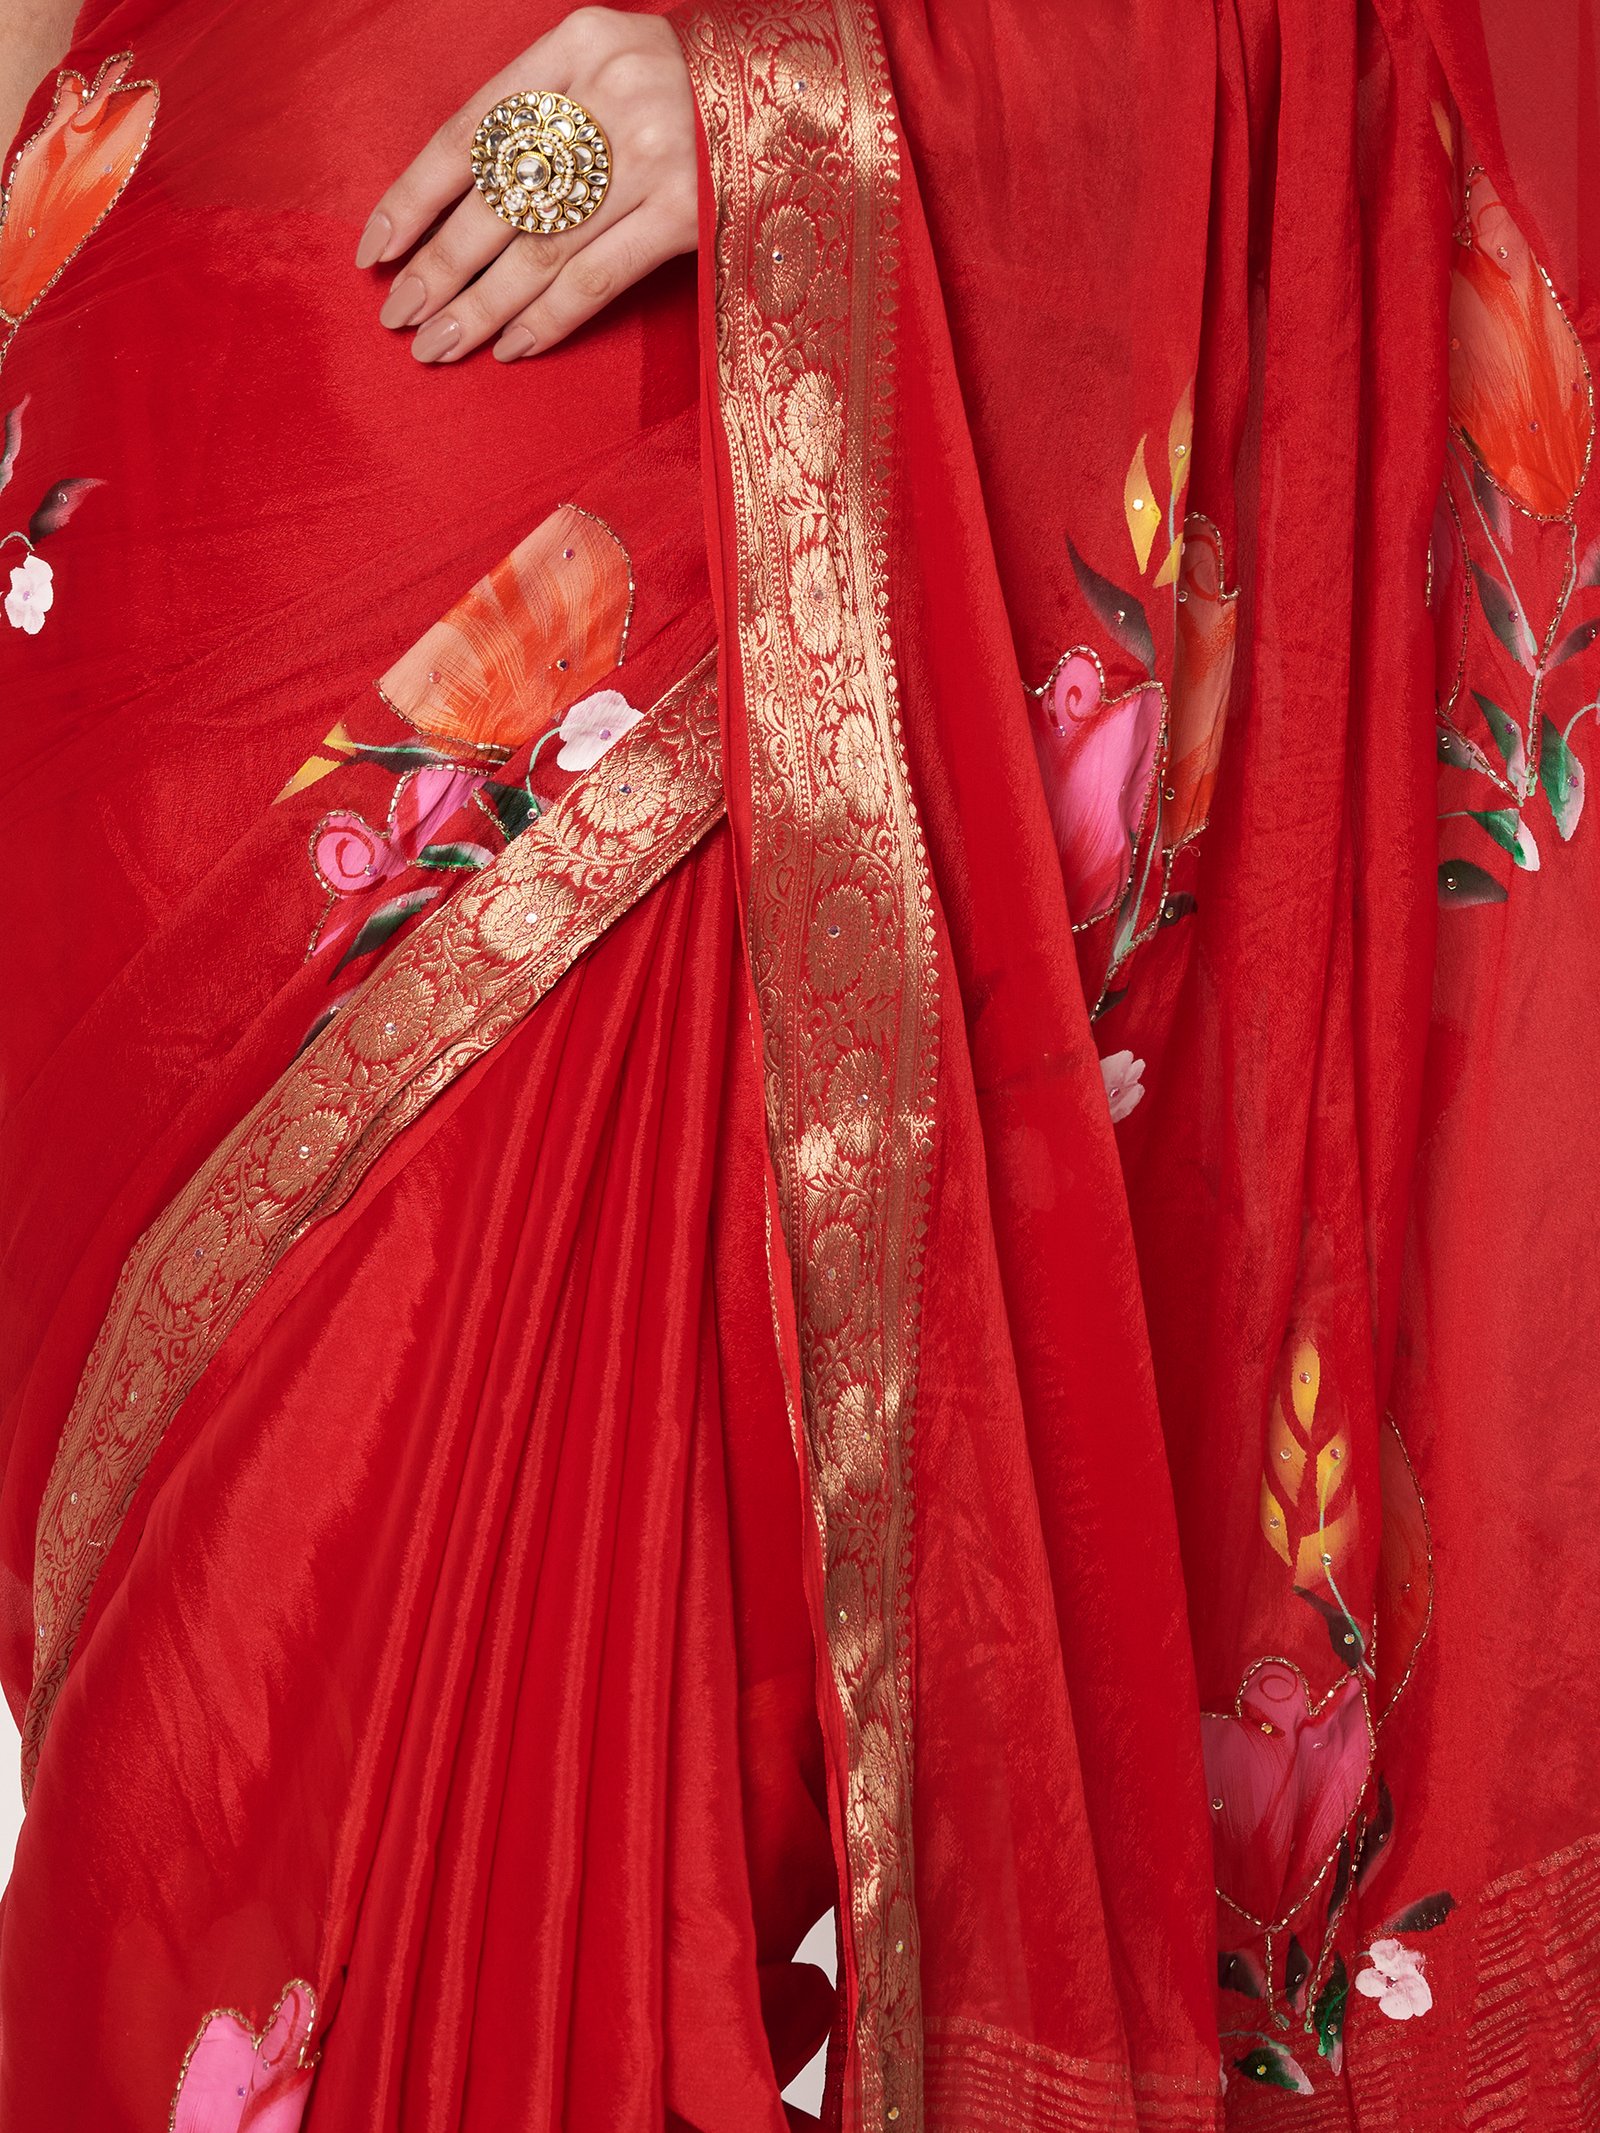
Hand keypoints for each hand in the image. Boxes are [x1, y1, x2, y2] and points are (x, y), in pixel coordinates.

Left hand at [357, 7, 696, 363]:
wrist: (811, 104)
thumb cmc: (696, 95)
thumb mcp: (616, 70)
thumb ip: (552, 114)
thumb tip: (466, 206)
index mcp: (578, 44)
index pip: (472, 130)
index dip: (415, 196)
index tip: (376, 250)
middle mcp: (609, 93)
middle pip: (498, 198)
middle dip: (439, 266)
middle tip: (397, 316)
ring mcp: (653, 155)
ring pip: (538, 249)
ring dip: (480, 307)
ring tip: (436, 345)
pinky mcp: (689, 214)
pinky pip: (596, 279)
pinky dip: (548, 319)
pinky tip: (510, 349)